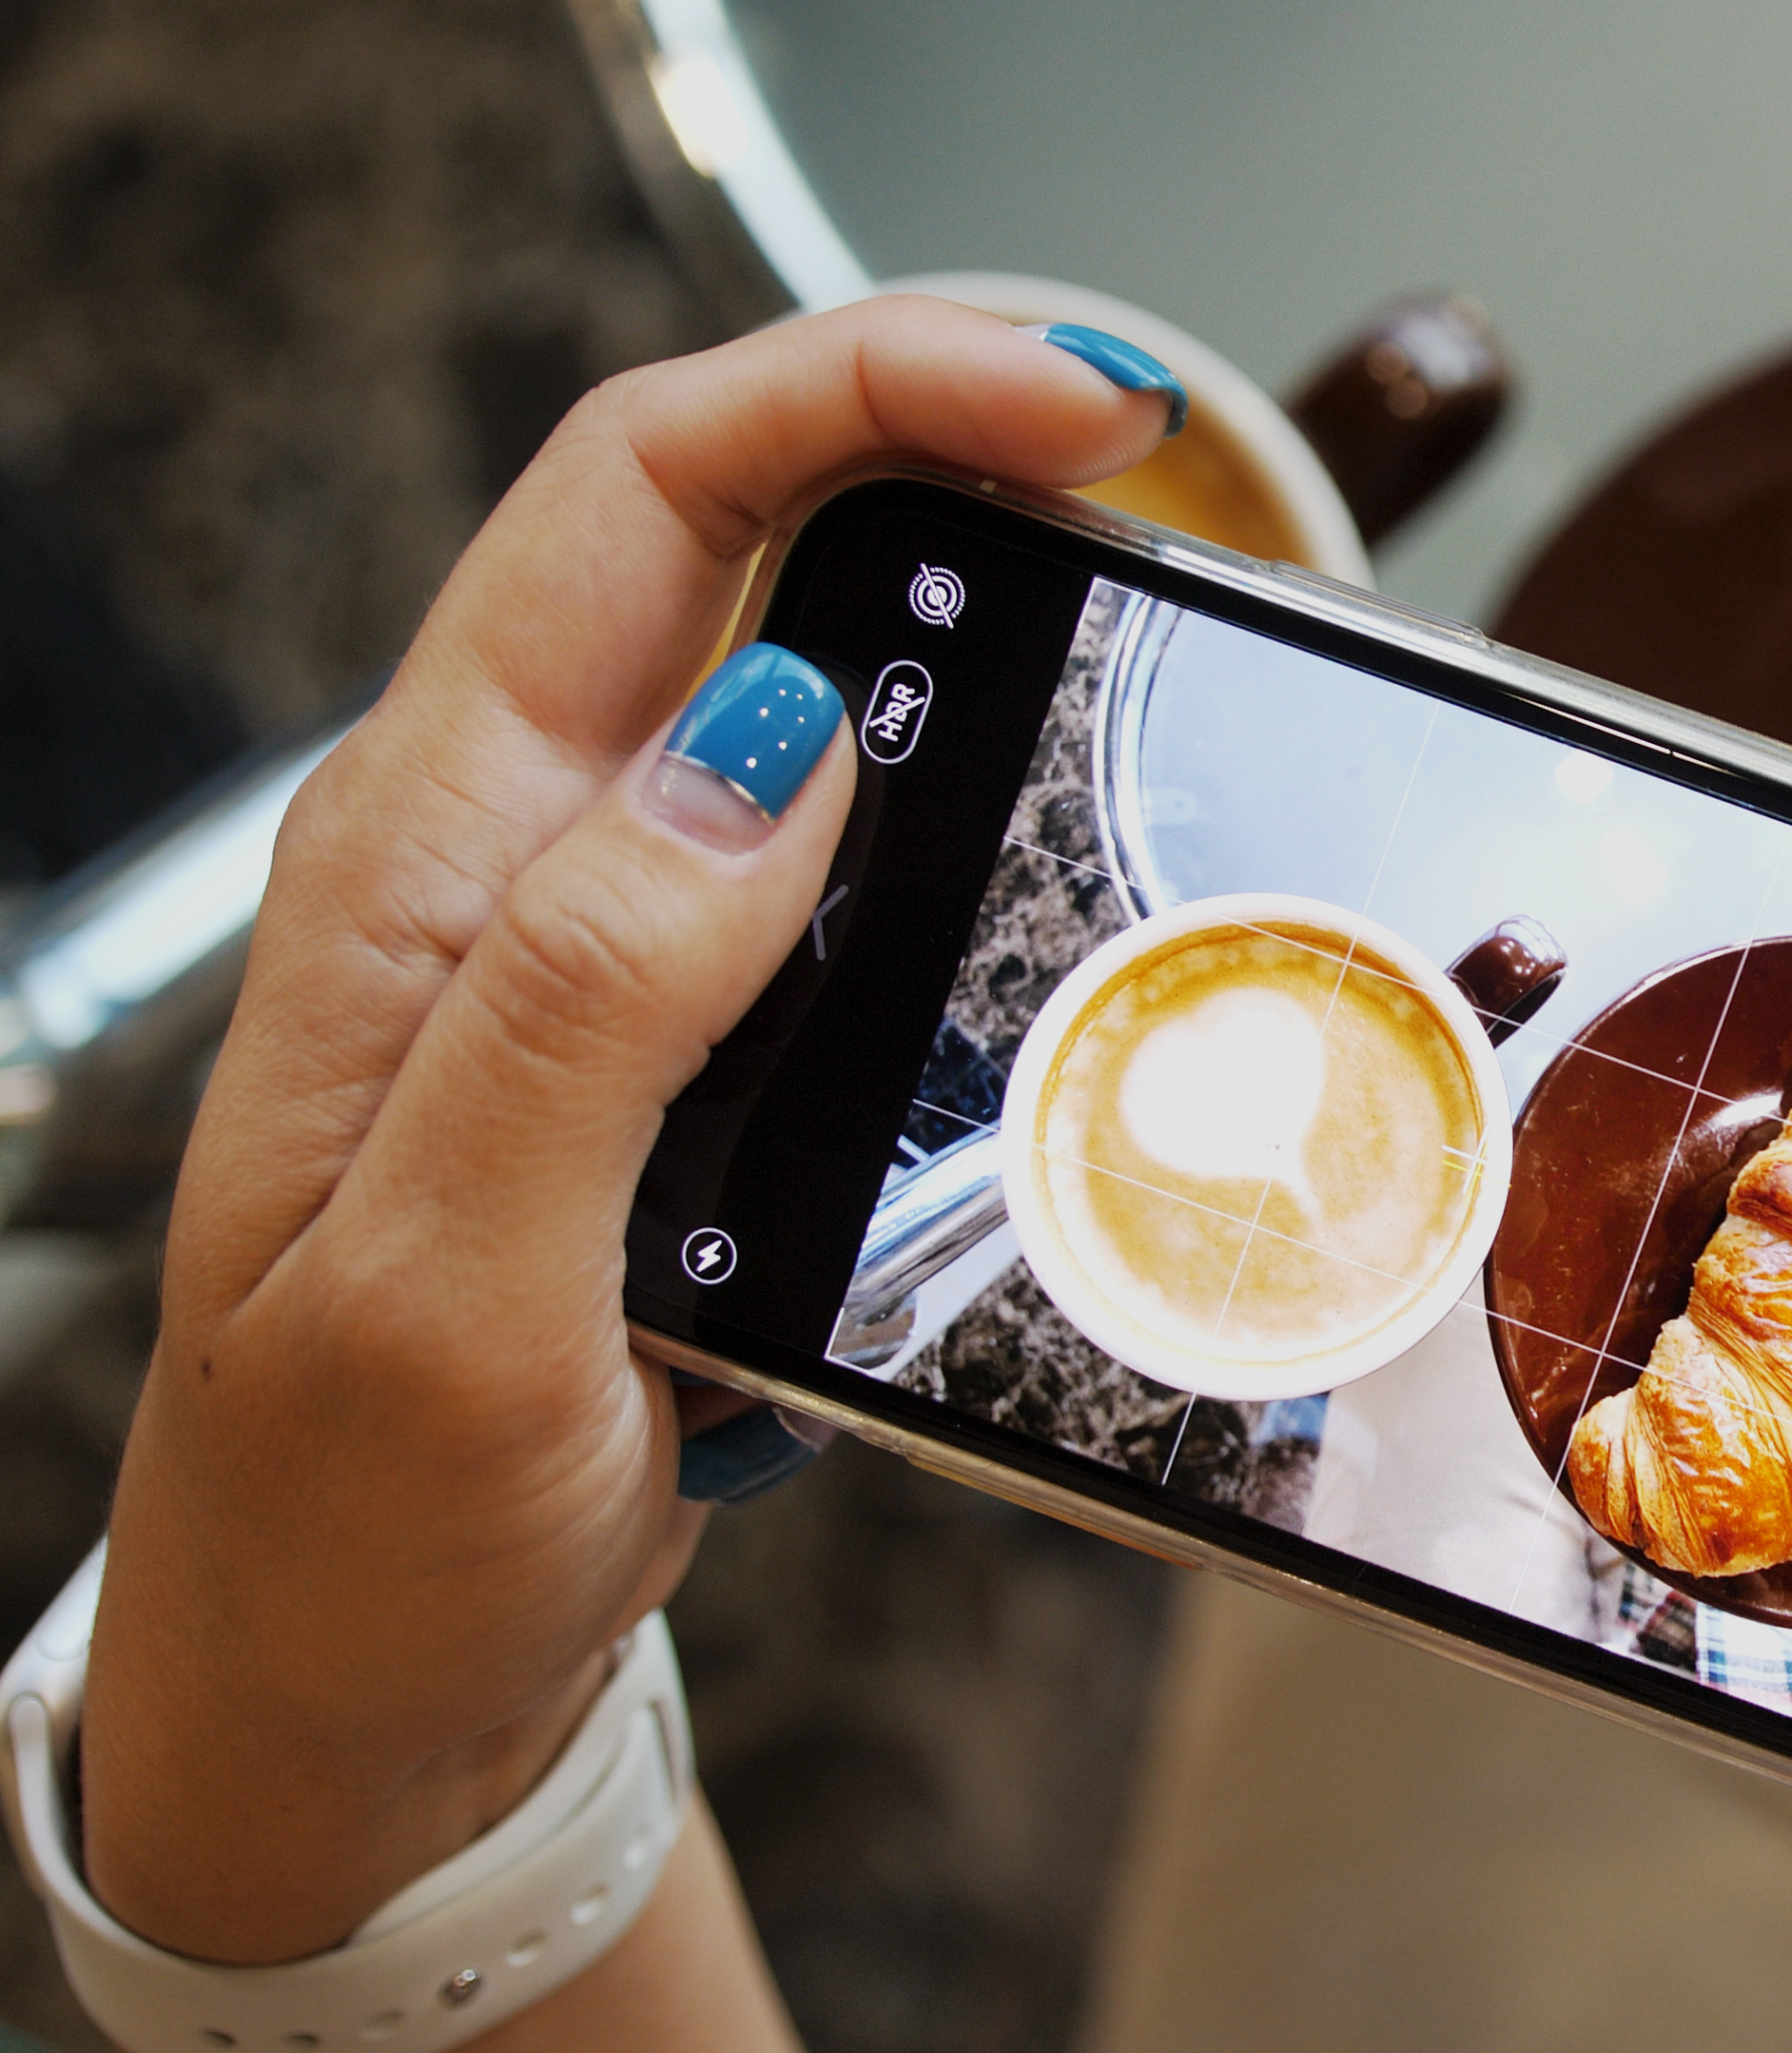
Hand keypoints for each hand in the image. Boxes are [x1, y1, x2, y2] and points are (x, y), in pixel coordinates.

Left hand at [77, 297, 1182, 1981]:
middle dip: (945, 441)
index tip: (1081, 408)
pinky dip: (965, 792)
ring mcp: (597, 937)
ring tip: (1143, 625)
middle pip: (729, 527)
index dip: (866, 387)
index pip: (637, 497)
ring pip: (801, 671)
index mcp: (425, 862)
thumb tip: (772, 734)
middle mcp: (508, 854)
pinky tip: (1059, 830)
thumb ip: (588, 1005)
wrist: (340, 1700)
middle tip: (1155, 482)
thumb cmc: (345, 1528)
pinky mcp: (680, 1032)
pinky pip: (835, 851)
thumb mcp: (450, 1291)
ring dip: (971, 608)